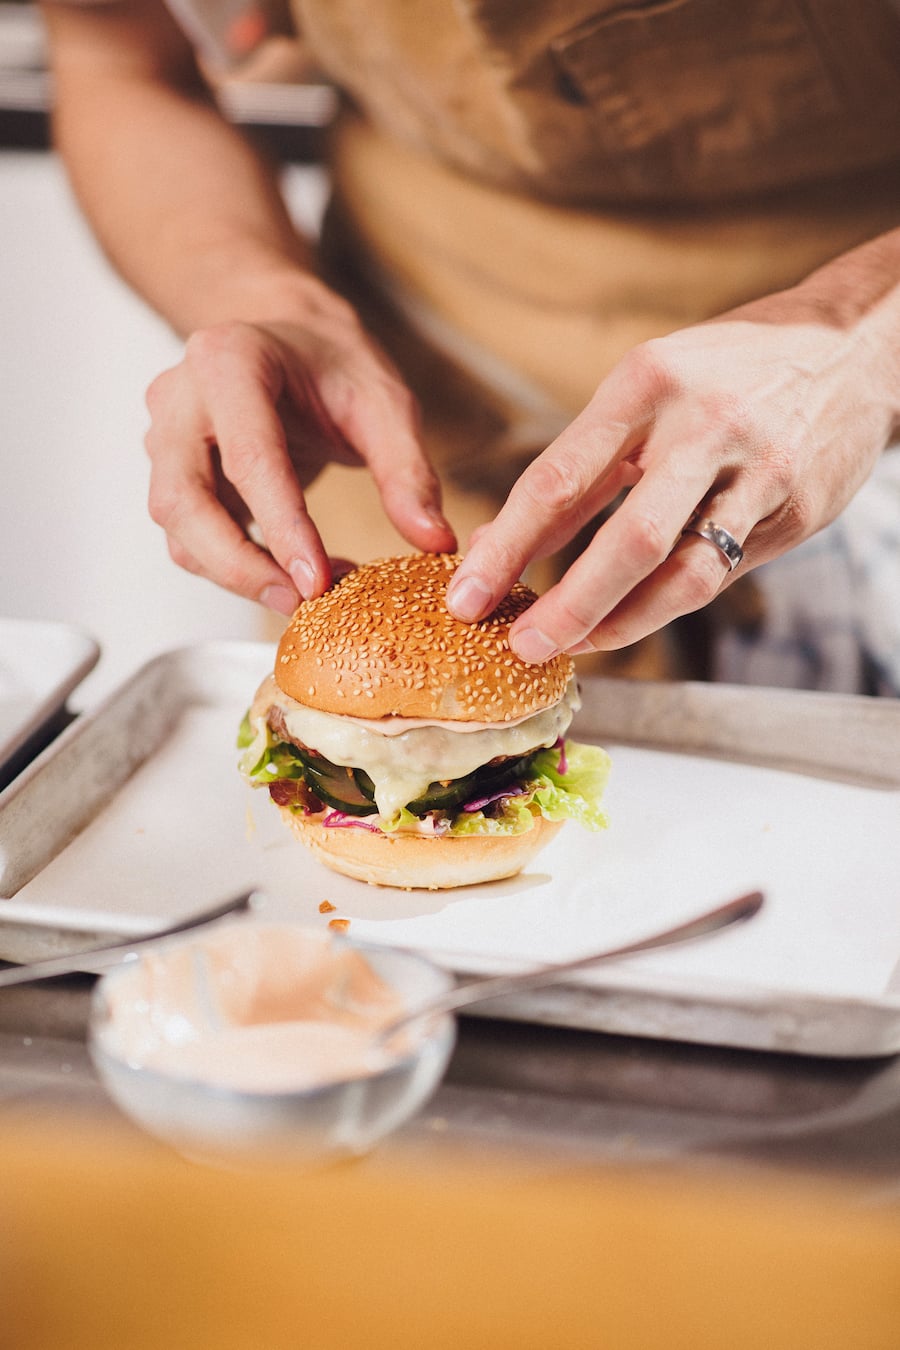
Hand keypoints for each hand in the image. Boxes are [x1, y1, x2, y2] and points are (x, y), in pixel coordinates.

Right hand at [145, 301, 455, 612]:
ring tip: (302, 594)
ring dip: (234, 574)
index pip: (248, 457)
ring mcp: (165, 437)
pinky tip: (286, 576)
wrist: (293, 340)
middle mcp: (181, 398)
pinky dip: (232, 568)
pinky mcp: (172, 475)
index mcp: (230, 362)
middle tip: (300, 601)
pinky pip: (187, 537)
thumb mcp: (385, 403)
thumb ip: (408, 470)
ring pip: (177, 529)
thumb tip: (433, 539)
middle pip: (184, 501)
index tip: (316, 581)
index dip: (281, 526)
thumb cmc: (333, 364)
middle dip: (240, 565)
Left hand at [446, 282, 897, 661]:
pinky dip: (667, 605)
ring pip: (683, 574)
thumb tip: (505, 540)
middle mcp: (705, 427)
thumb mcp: (645, 386)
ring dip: (619, 623)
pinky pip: (721, 575)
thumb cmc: (723, 370)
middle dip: (567, 605)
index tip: (467, 595)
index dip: (508, 547)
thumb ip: (583, 464)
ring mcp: (760, 474)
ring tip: (571, 646)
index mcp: (647, 383)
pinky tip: (629, 620)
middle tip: (521, 644)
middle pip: (628, 540)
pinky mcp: (797, 512)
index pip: (560, 478)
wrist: (851, 347)